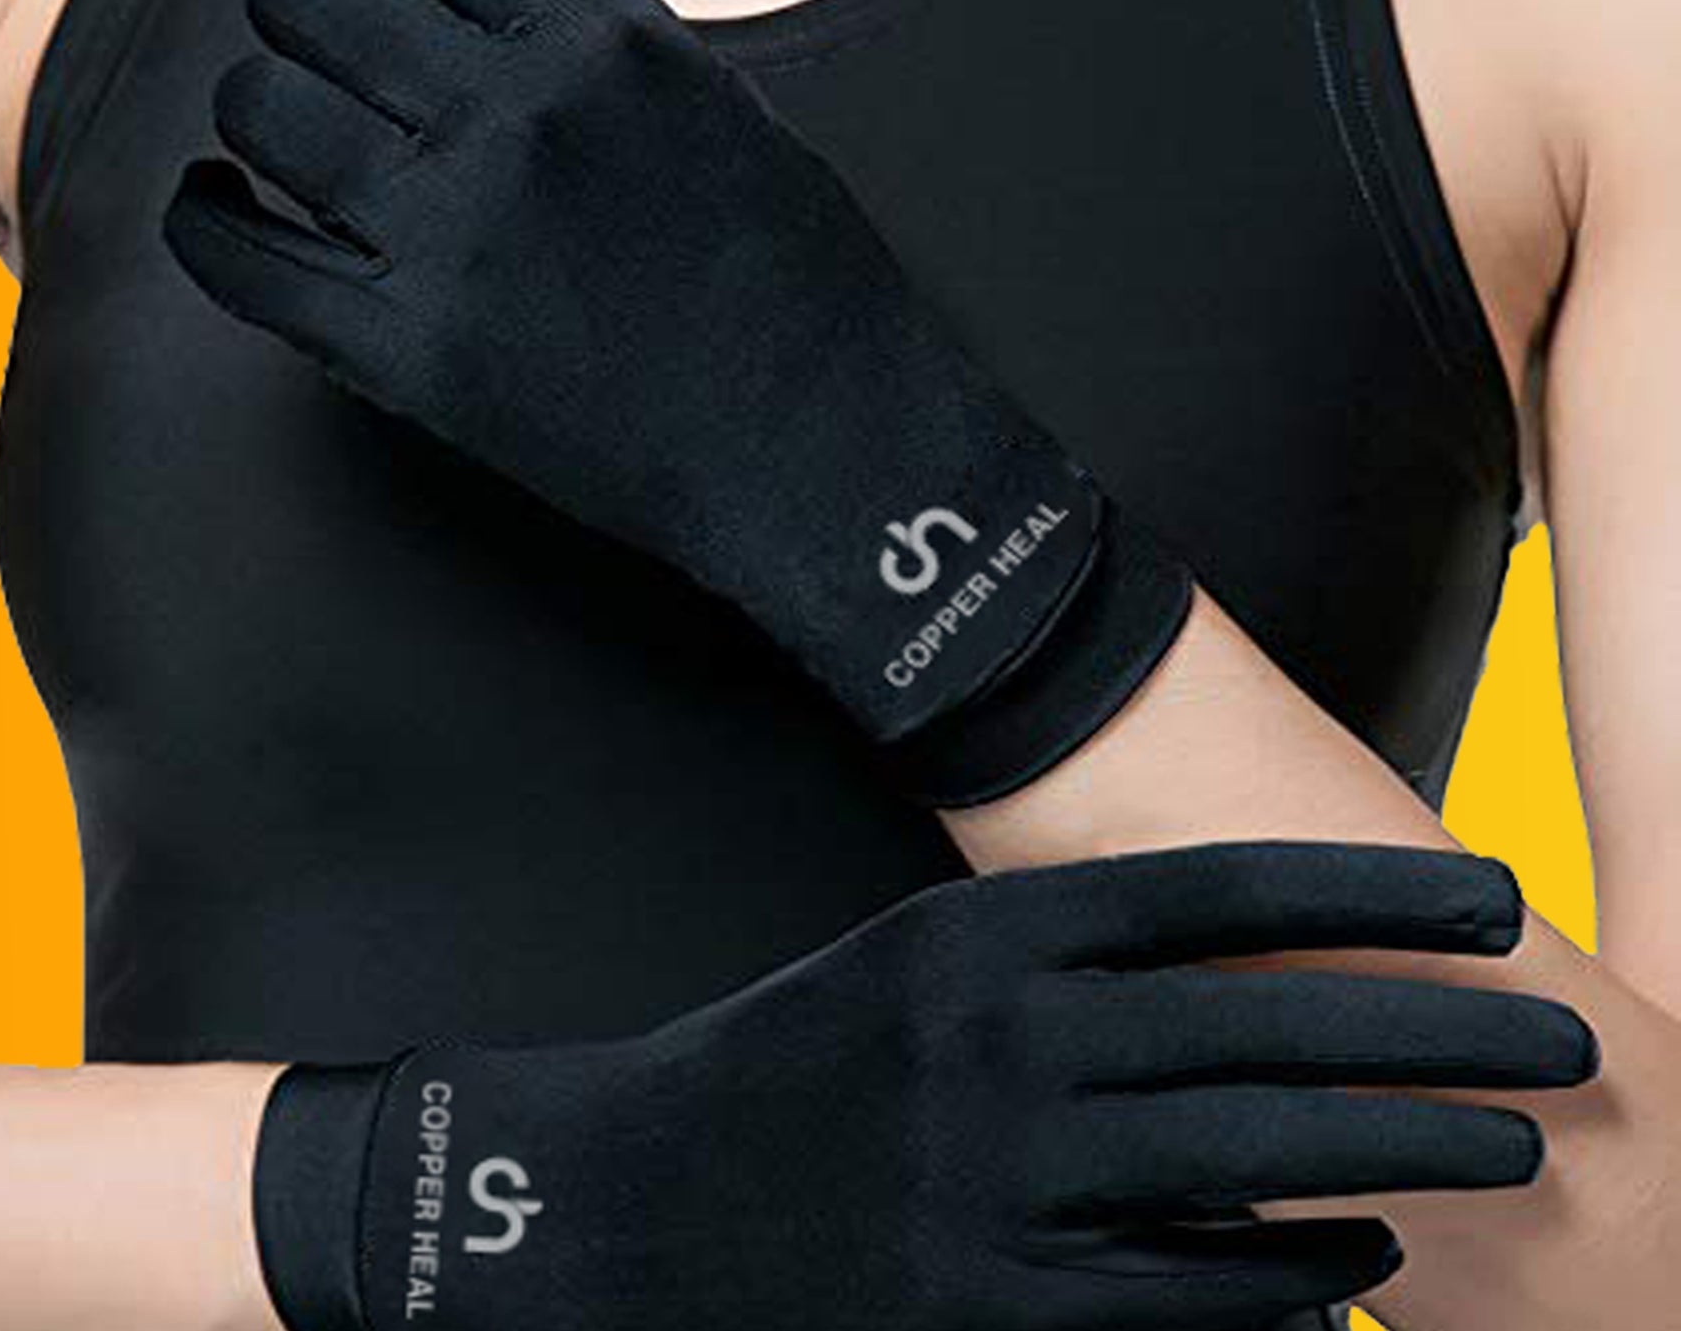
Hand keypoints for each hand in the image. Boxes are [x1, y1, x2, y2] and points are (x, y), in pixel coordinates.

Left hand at [164, 0, 1192, 808]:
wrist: (829, 452)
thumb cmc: (799, 288)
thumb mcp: (719, 110)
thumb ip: (595, 48)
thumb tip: (474, 9)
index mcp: (611, 35)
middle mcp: (523, 109)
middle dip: (291, 16)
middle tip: (308, 54)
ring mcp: (459, 228)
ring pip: (257, 110)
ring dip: (254, 120)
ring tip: (277, 150)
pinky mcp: (412, 351)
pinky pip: (237, 257)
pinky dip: (204, 226)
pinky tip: (217, 214)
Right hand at [251, 843, 1597, 1330]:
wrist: (629, 1208)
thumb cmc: (791, 1070)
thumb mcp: (915, 967)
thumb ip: (1057, 962)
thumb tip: (1231, 967)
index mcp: (983, 938)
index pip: (1216, 897)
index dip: (1364, 891)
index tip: (1485, 894)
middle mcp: (1002, 1046)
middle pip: (1260, 1026)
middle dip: (1427, 1022)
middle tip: (1552, 1024)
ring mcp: (1001, 1184)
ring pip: (1252, 1160)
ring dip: (1397, 1147)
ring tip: (1510, 1136)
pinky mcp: (994, 1308)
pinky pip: (1189, 1296)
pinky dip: (1296, 1276)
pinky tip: (1369, 1260)